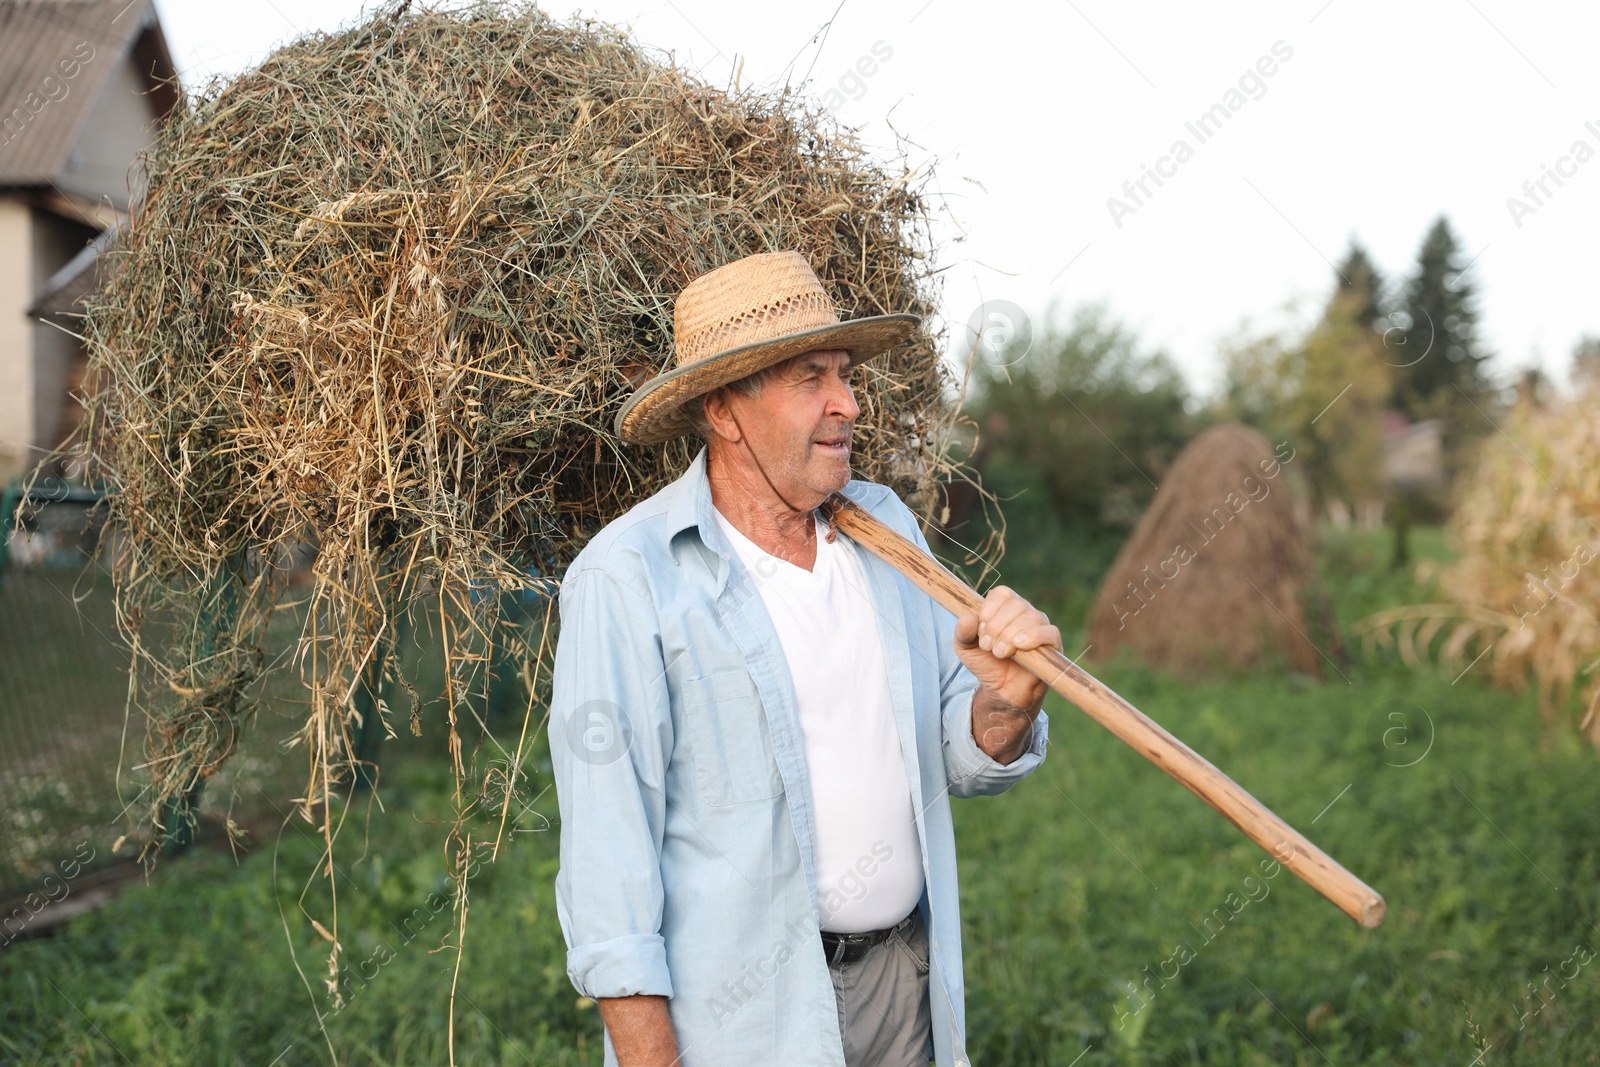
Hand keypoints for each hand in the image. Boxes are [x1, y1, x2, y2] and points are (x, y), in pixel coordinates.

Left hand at [953, 585, 1060, 712]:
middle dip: (997, 627)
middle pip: (1016, 604)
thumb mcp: (965, 649)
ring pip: (1031, 617)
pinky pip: (1050, 632)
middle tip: (988, 647)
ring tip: (999, 653)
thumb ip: (962, 632)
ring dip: (1010, 636)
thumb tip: (968, 617)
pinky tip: (1019, 646)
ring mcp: (1041, 627)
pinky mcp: (1053, 645)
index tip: (980, 631)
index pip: (1002, 593)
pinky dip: (1034, 637)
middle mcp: (1025, 612)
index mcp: (1005, 607)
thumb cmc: (986, 663)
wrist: (1002, 690)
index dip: (989, 610)